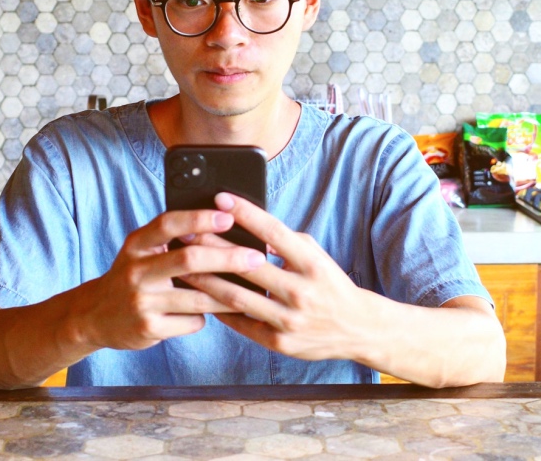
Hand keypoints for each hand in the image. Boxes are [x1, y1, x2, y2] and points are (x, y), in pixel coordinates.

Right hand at [72, 209, 266, 351]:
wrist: (94, 316)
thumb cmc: (132, 276)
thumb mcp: (141, 251)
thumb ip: (171, 239)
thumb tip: (224, 226)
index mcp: (137, 244)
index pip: (168, 224)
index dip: (199, 218)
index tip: (229, 216)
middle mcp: (136, 271)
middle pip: (189, 260)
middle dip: (228, 258)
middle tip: (257, 258)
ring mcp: (142, 301)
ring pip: (198, 298)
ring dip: (228, 294)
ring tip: (253, 290)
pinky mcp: (149, 328)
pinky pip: (192, 322)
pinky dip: (206, 317)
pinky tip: (211, 313)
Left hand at [180, 193, 373, 361]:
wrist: (358, 328)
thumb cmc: (330, 285)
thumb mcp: (316, 257)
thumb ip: (287, 243)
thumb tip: (251, 227)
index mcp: (312, 265)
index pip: (274, 232)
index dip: (246, 213)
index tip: (221, 198)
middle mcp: (301, 292)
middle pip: (247, 265)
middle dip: (213, 247)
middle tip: (186, 232)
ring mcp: (289, 320)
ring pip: (237, 297)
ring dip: (206, 280)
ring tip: (183, 265)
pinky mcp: (279, 342)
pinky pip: (242, 322)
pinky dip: (219, 308)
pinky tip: (200, 295)